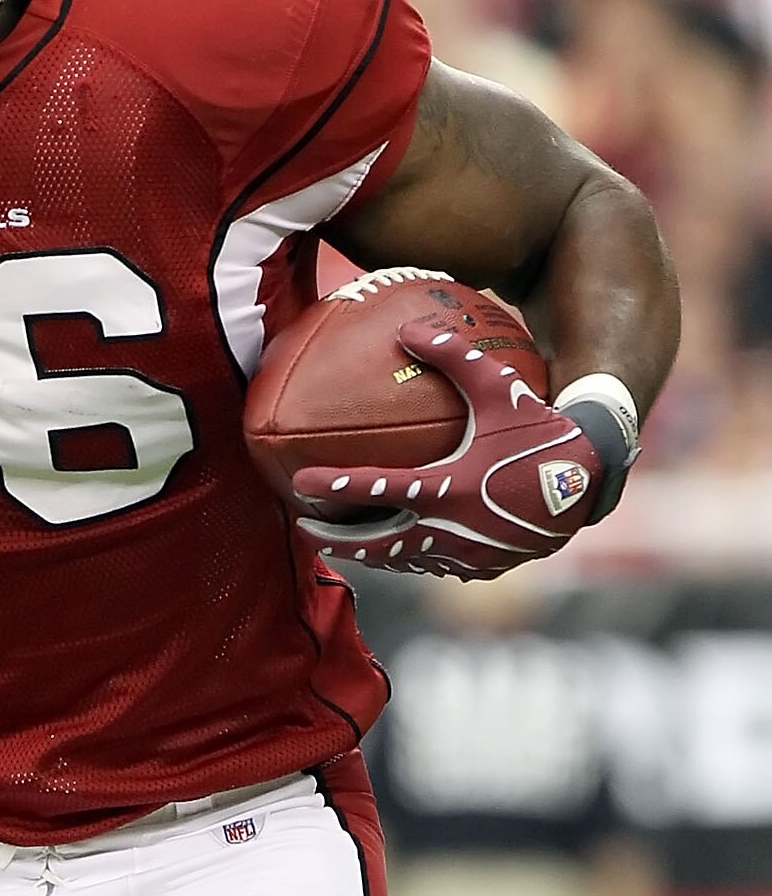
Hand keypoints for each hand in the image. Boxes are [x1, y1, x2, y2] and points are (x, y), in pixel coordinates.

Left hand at [293, 316, 603, 579]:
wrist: (595, 478)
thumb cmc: (543, 427)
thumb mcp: (500, 386)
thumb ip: (452, 356)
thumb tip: (407, 328)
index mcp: (450, 487)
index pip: (378, 491)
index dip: (335, 488)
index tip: (300, 484)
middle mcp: (454, 529)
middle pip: (378, 543)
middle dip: (336, 539)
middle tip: (303, 528)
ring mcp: (470, 554)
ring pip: (405, 560)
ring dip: (370, 553)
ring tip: (341, 543)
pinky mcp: (485, 567)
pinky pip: (437, 566)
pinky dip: (411, 559)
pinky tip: (396, 548)